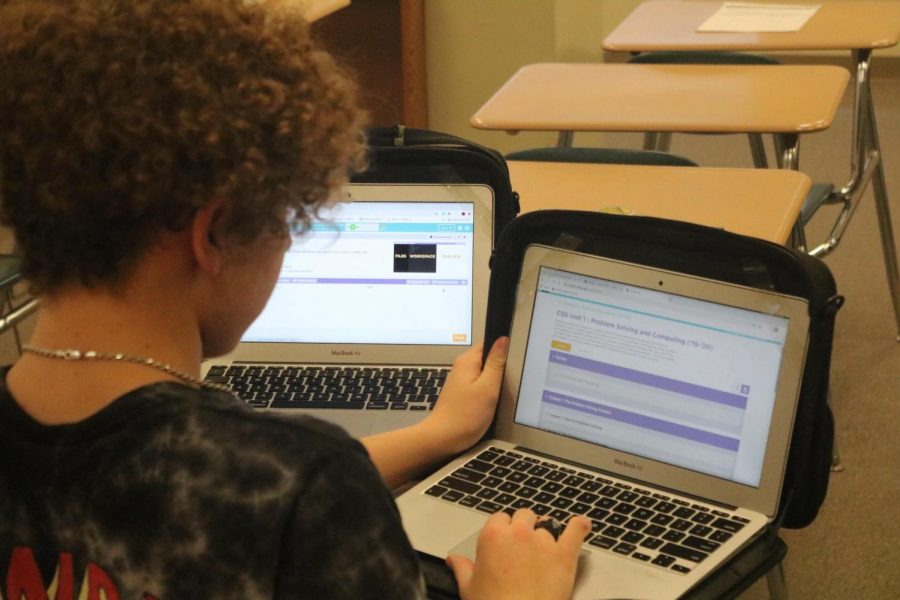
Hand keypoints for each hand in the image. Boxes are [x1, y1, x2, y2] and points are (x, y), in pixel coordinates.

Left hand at [419, 336, 507, 454]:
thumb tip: (502, 340)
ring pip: (486, 373)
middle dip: (502, 367)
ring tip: (502, 393)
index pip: (489, 343)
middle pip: (488, 358)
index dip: (504, 348)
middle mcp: (462, 368)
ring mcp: (462, 381)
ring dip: (496, 381)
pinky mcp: (464, 394)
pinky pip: (481, 386)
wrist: (444, 439)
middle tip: (510, 380)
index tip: (515, 360)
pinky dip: (490, 392)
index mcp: (467, 361)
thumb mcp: (488, 387)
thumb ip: (496, 363)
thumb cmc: (464, 416)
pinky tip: (493, 402)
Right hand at [446, 510, 589, 599]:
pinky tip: (582, 524)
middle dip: (526, 527)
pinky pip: (576, 530)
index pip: (500, 518)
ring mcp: (543, 541)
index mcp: (492, 536)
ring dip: (548, 532)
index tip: (506, 539)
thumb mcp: (470, 588)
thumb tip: (453, 559)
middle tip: (526, 546)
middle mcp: (518, 533)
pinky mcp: (565, 553)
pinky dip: (580, 526)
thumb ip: (462, 569)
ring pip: (548, 523)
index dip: (504, 529)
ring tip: (548, 546)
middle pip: (525, 515)